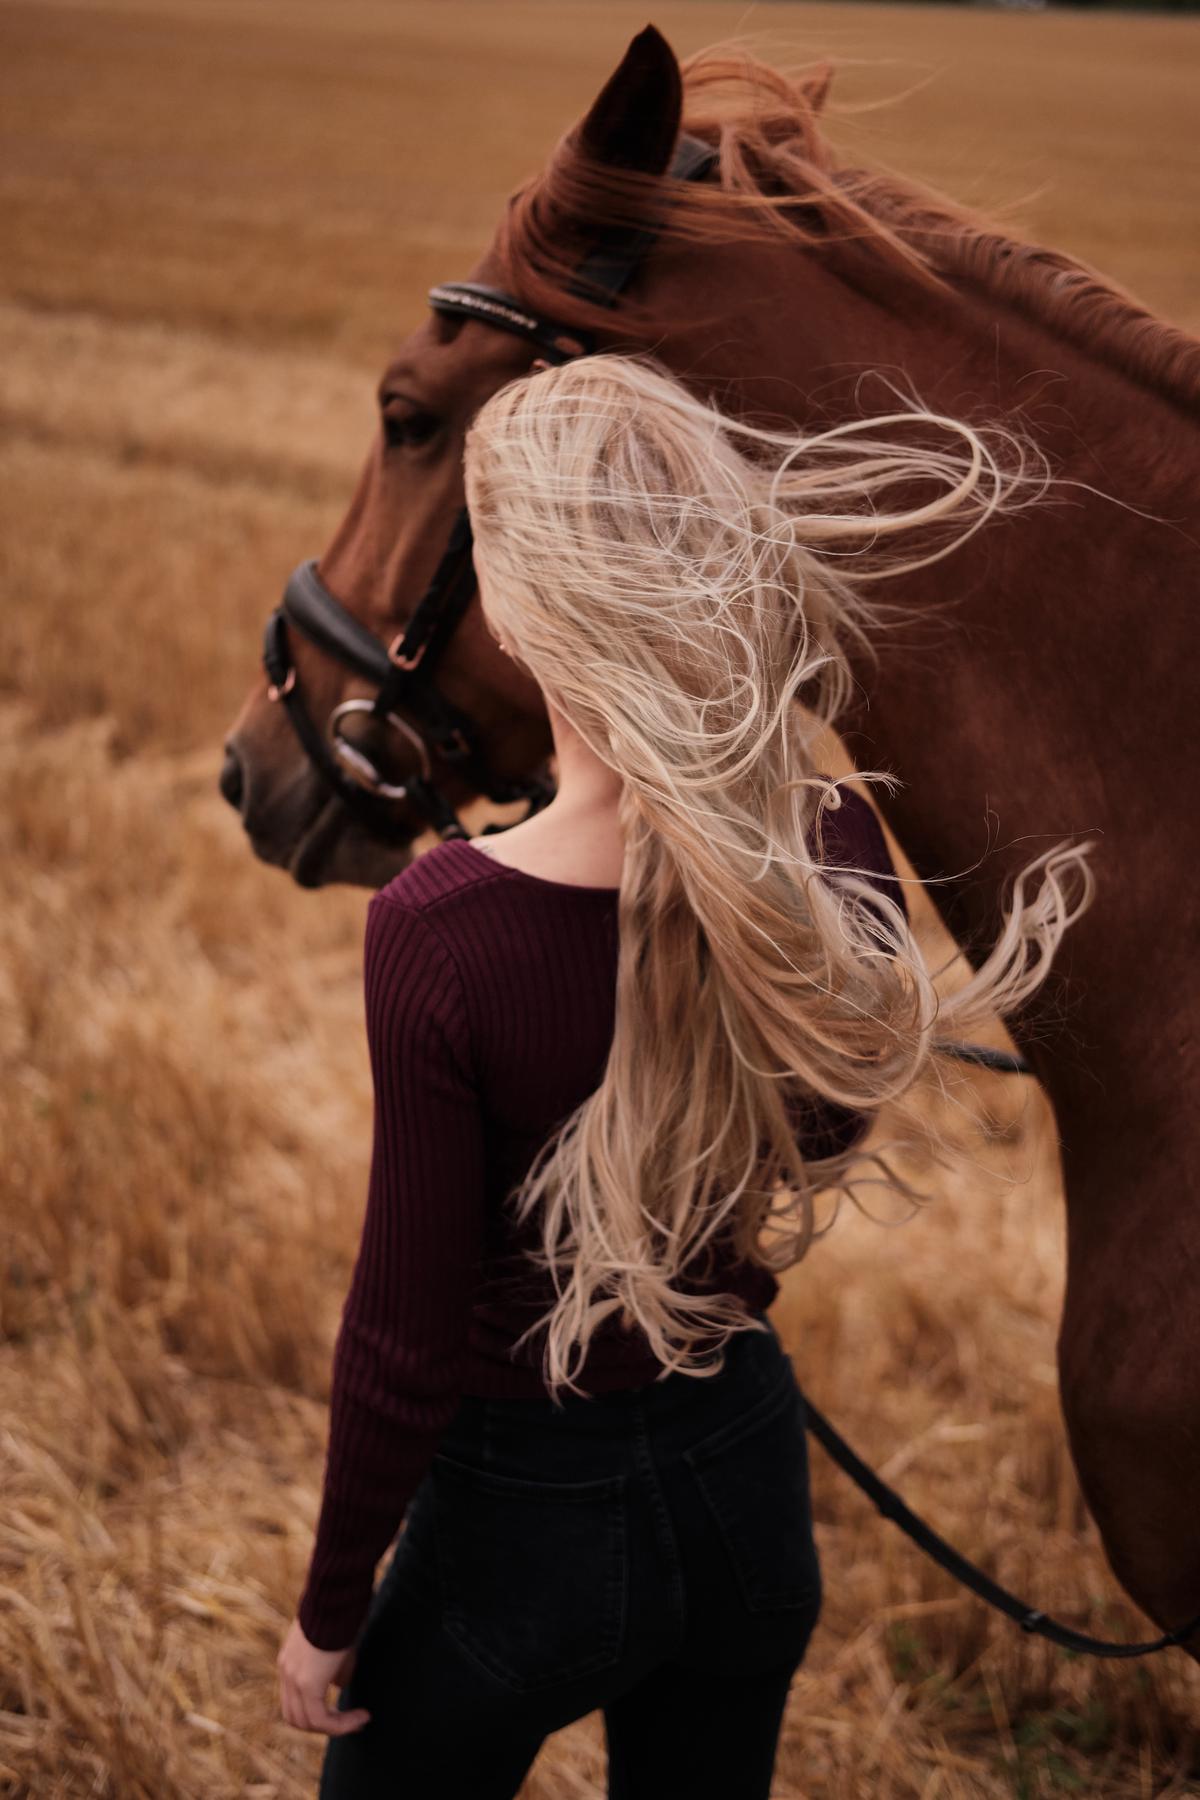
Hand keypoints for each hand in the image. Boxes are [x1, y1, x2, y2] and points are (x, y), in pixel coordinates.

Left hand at [277, 1617, 370, 1735]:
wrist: (336, 1597)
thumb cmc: (341, 1614)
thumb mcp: (336, 1646)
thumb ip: (334, 1669)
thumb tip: (339, 1685)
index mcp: (289, 1663)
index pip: (294, 1702)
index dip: (317, 1712)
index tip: (343, 1713)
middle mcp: (286, 1672)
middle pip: (295, 1717)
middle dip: (324, 1725)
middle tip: (350, 1722)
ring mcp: (293, 1678)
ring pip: (307, 1722)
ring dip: (335, 1727)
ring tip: (359, 1721)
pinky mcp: (307, 1683)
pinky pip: (320, 1718)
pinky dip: (340, 1724)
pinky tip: (361, 1717)